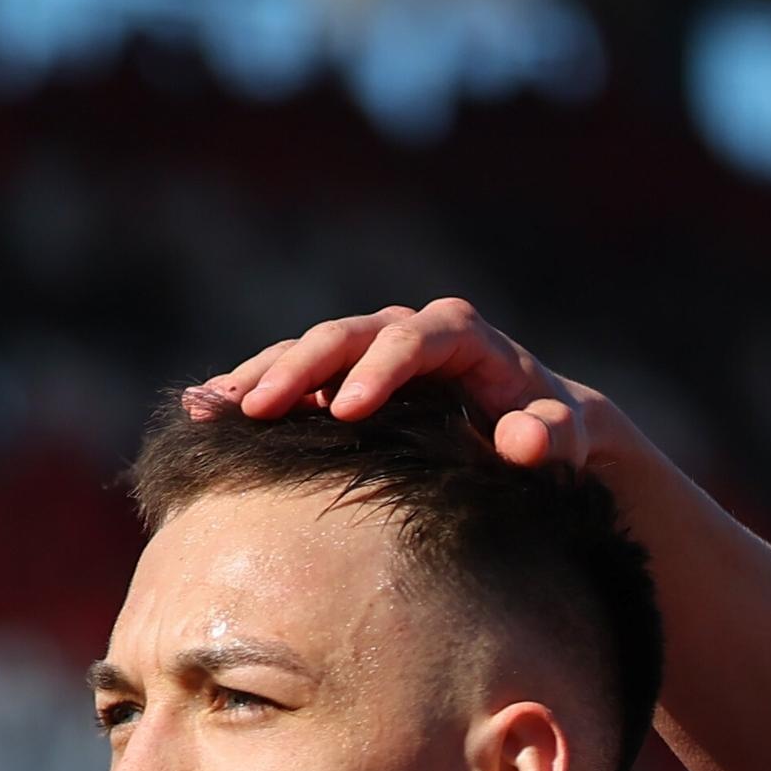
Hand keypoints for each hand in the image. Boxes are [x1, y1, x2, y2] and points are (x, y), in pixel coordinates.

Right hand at [190, 298, 612, 470]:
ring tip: (210, 409)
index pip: (412, 340)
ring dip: (258, 377)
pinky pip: (292, 375)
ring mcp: (370, 351)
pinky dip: (252, 390)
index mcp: (460, 334)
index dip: (378, 371)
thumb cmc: (551, 432)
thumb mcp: (565, 436)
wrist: (533, 426)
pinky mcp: (344, 377)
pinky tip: (204, 412)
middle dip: (298, 370)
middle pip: (345, 335)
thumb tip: (522, 440)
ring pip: (307, 351)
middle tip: (257, 411)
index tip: (347, 413)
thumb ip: (552, 435)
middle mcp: (408, 330)